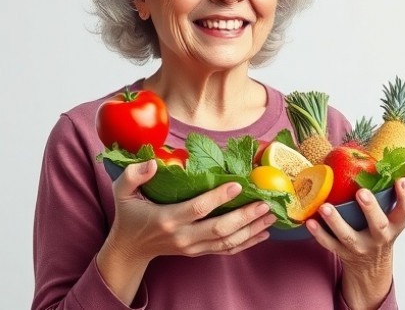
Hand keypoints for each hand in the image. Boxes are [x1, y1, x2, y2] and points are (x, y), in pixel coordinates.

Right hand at [97, 159, 275, 303]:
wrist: (129, 249)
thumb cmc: (129, 215)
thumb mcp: (122, 193)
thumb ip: (133, 175)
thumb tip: (153, 163)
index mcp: (167, 219)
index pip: (198, 208)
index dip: (219, 197)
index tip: (239, 184)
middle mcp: (183, 236)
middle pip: (220, 228)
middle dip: (246, 216)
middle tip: (265, 202)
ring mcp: (192, 247)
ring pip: (227, 241)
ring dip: (252, 229)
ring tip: (271, 215)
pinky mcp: (199, 252)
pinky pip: (226, 251)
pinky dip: (247, 243)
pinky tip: (263, 233)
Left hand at [306, 167, 404, 308]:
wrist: (371, 266)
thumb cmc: (384, 229)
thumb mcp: (398, 214)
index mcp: (396, 223)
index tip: (400, 178)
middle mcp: (381, 236)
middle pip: (379, 224)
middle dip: (370, 208)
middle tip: (361, 192)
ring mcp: (361, 246)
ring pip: (349, 236)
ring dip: (336, 222)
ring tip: (325, 207)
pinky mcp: (344, 253)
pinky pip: (330, 244)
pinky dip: (319, 234)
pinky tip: (310, 221)